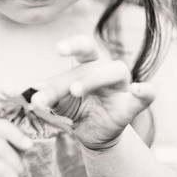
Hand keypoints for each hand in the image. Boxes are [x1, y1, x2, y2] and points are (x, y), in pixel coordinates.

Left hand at [31, 35, 155, 150]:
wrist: (90, 133)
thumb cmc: (73, 109)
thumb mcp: (58, 102)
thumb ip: (49, 96)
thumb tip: (32, 96)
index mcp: (86, 64)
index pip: (82, 46)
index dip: (73, 44)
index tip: (57, 49)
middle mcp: (103, 69)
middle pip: (94, 58)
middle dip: (79, 62)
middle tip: (64, 83)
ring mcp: (119, 85)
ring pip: (114, 71)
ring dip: (95, 80)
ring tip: (76, 91)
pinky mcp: (130, 104)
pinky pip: (145, 95)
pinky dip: (145, 92)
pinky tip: (140, 90)